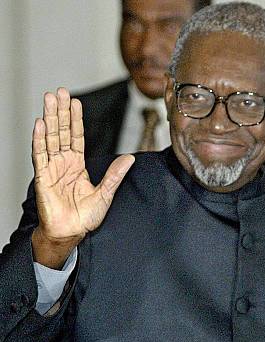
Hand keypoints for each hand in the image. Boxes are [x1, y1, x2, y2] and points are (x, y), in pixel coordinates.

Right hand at [31, 88, 133, 267]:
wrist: (71, 232)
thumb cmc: (85, 217)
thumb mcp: (106, 193)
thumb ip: (115, 175)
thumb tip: (130, 158)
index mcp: (77, 165)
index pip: (76, 136)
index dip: (76, 119)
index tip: (76, 101)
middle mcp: (63, 163)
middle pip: (62, 131)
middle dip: (61, 111)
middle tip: (60, 91)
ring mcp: (52, 168)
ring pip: (50, 138)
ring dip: (50, 118)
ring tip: (49, 99)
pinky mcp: (43, 177)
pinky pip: (40, 155)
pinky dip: (40, 139)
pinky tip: (40, 124)